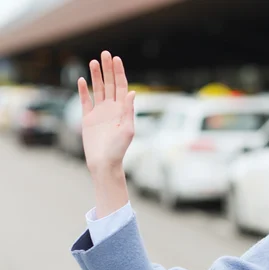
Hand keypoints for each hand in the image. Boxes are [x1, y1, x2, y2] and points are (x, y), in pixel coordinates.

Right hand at [78, 51, 135, 174]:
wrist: (104, 162)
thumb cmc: (118, 149)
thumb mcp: (127, 129)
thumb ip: (128, 110)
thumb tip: (132, 92)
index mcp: (123, 109)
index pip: (121, 86)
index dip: (119, 72)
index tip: (116, 59)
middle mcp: (112, 108)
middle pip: (110, 84)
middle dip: (108, 69)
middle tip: (105, 53)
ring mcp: (100, 112)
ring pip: (98, 89)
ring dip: (96, 75)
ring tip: (94, 62)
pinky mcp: (88, 118)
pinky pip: (85, 101)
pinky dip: (83, 90)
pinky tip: (81, 79)